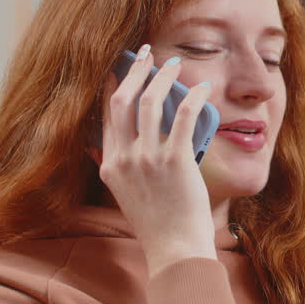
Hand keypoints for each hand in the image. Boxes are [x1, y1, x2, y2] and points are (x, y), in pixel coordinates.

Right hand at [98, 44, 217, 276]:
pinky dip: (193, 97)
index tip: (120, 68)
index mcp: (110, 165)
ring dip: (162, 78)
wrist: (175, 250)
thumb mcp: (125, 196)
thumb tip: (102, 151)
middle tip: (145, 54)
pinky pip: (184, 117)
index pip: (106, 115)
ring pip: (150, 103)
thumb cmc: (158, 225)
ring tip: (174, 65)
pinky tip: (202, 88)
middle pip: (122, 101)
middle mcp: (124, 159)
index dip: (113, 86)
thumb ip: (115, 171)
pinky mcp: (176, 161)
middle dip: (133, 71)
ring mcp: (148, 159)